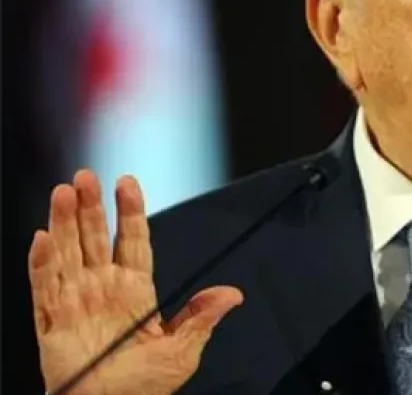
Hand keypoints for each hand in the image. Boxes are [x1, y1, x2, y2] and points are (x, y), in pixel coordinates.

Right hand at [30, 170, 242, 394]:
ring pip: (66, 254)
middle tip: (85, 175)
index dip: (129, 211)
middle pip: (94, 238)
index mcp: (135, 291)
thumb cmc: (145, 387)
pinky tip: (42, 239)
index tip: (128, 181)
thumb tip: (233, 294)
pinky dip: (41, 264)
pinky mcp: (52, 324)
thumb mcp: (183, 350)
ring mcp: (76, 304)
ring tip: (63, 192)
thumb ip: (201, 317)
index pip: (131, 240)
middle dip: (90, 207)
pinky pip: (44, 289)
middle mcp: (102, 290)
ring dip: (63, 223)